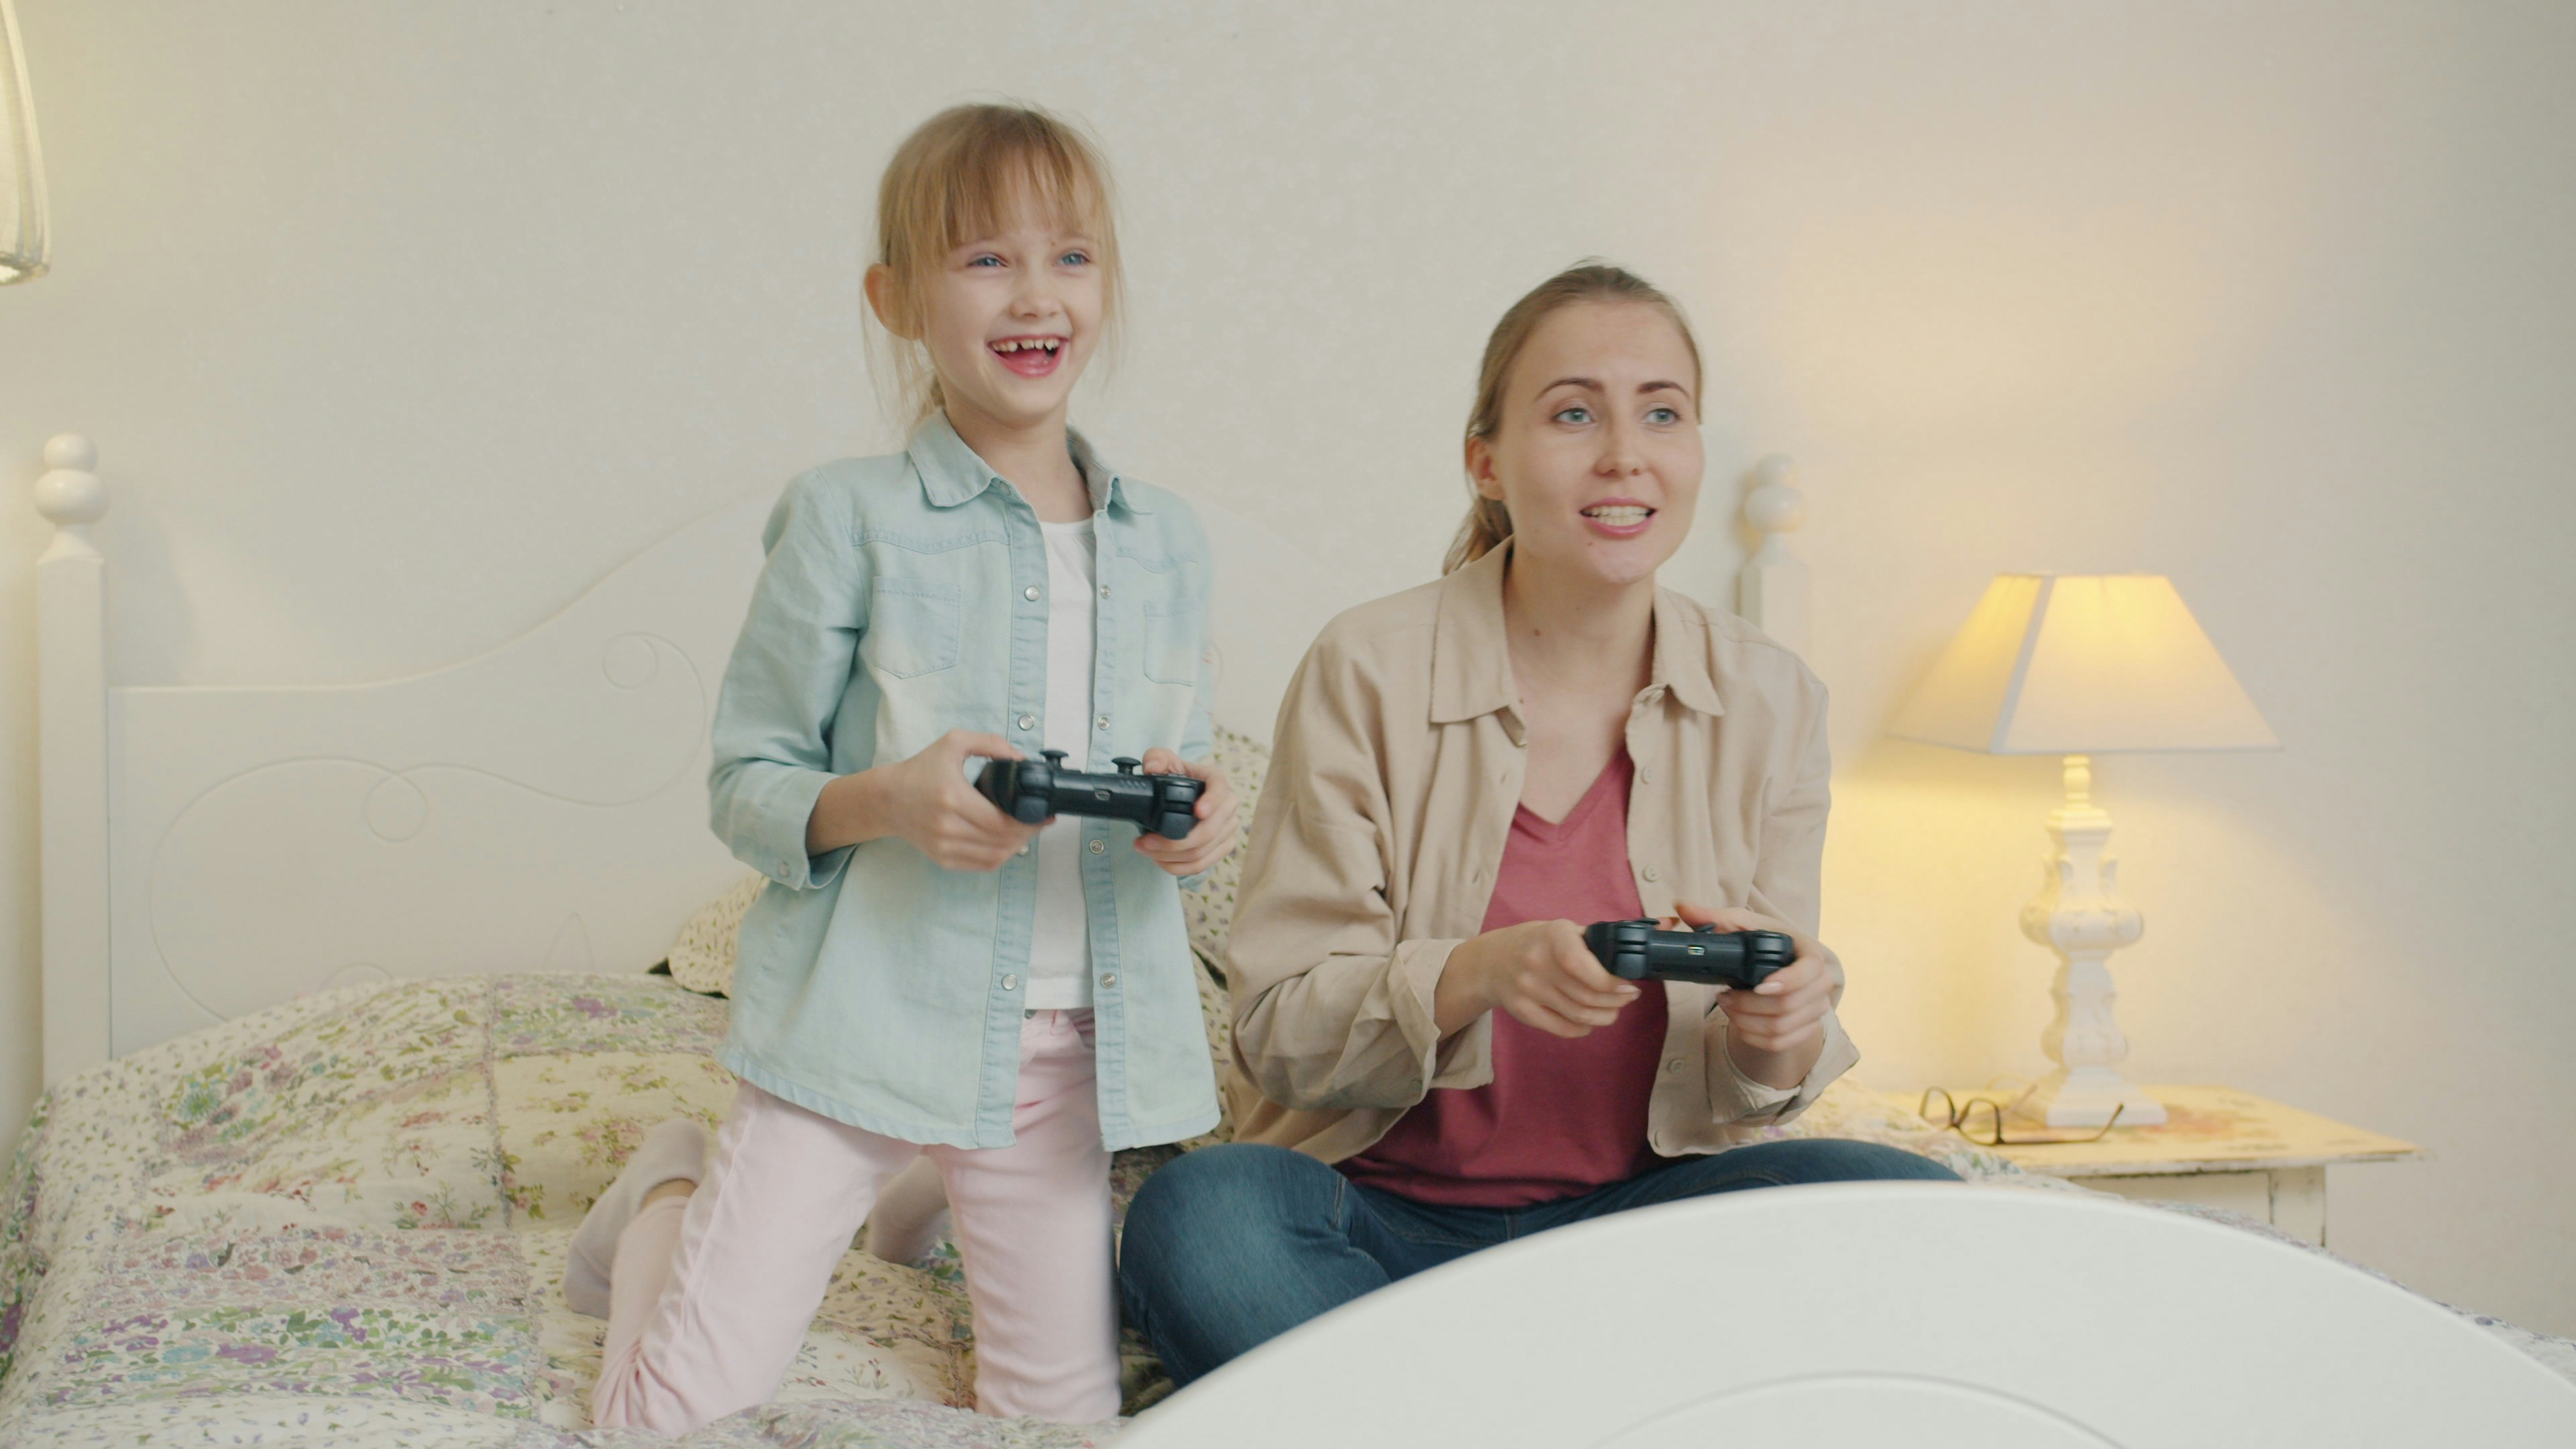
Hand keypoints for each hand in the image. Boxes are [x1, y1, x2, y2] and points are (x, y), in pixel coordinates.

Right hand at [870, 730, 1043, 870]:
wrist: (888, 798)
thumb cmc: (921, 769)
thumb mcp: (954, 742)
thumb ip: (991, 743)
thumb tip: (1022, 759)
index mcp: (952, 797)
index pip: (1001, 821)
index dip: (1028, 821)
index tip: (1043, 813)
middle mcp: (946, 826)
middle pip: (1001, 841)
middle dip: (1027, 832)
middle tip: (1039, 821)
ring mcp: (943, 847)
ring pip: (994, 857)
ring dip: (1016, 846)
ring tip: (1026, 831)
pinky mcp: (942, 858)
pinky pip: (981, 865)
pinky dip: (1000, 856)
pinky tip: (1008, 843)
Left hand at [1132, 748, 1238, 877]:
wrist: (1181, 793)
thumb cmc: (1175, 776)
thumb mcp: (1162, 760)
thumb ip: (1156, 758)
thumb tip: (1153, 768)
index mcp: (1216, 780)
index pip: (1220, 789)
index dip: (1212, 802)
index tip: (1197, 812)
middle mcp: (1228, 805)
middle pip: (1209, 832)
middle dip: (1174, 842)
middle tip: (1145, 842)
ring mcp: (1227, 829)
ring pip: (1203, 852)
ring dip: (1171, 857)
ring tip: (1145, 851)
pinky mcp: (1222, 847)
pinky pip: (1203, 864)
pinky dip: (1179, 867)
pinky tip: (1160, 861)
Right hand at [1436, 919, 1640, 1038]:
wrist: (1491, 962)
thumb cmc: (1538, 944)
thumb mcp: (1565, 931)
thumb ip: (1601, 939)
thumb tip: (1658, 933)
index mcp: (1552, 936)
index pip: (1582, 965)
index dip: (1610, 981)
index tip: (1628, 984)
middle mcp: (1537, 963)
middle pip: (1587, 996)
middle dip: (1616, 1001)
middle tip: (1628, 997)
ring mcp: (1528, 990)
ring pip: (1579, 1015)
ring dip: (1605, 1016)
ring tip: (1614, 1010)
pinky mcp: (1523, 1012)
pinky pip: (1563, 1029)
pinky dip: (1584, 1029)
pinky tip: (1590, 1021)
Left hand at [1672, 902, 1835, 1073]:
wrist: (1782, 964)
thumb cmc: (1764, 941)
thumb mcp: (1742, 926)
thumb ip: (1714, 917)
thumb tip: (1683, 906)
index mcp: (1811, 954)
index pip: (1811, 971)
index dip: (1787, 981)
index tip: (1759, 986)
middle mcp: (1820, 984)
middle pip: (1789, 1006)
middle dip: (1749, 1005)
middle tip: (1724, 996)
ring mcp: (1815, 1010)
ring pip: (1781, 1028)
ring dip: (1746, 1021)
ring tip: (1727, 1006)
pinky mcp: (1805, 1029)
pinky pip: (1779, 1043)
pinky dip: (1753, 1036)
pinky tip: (1739, 1021)